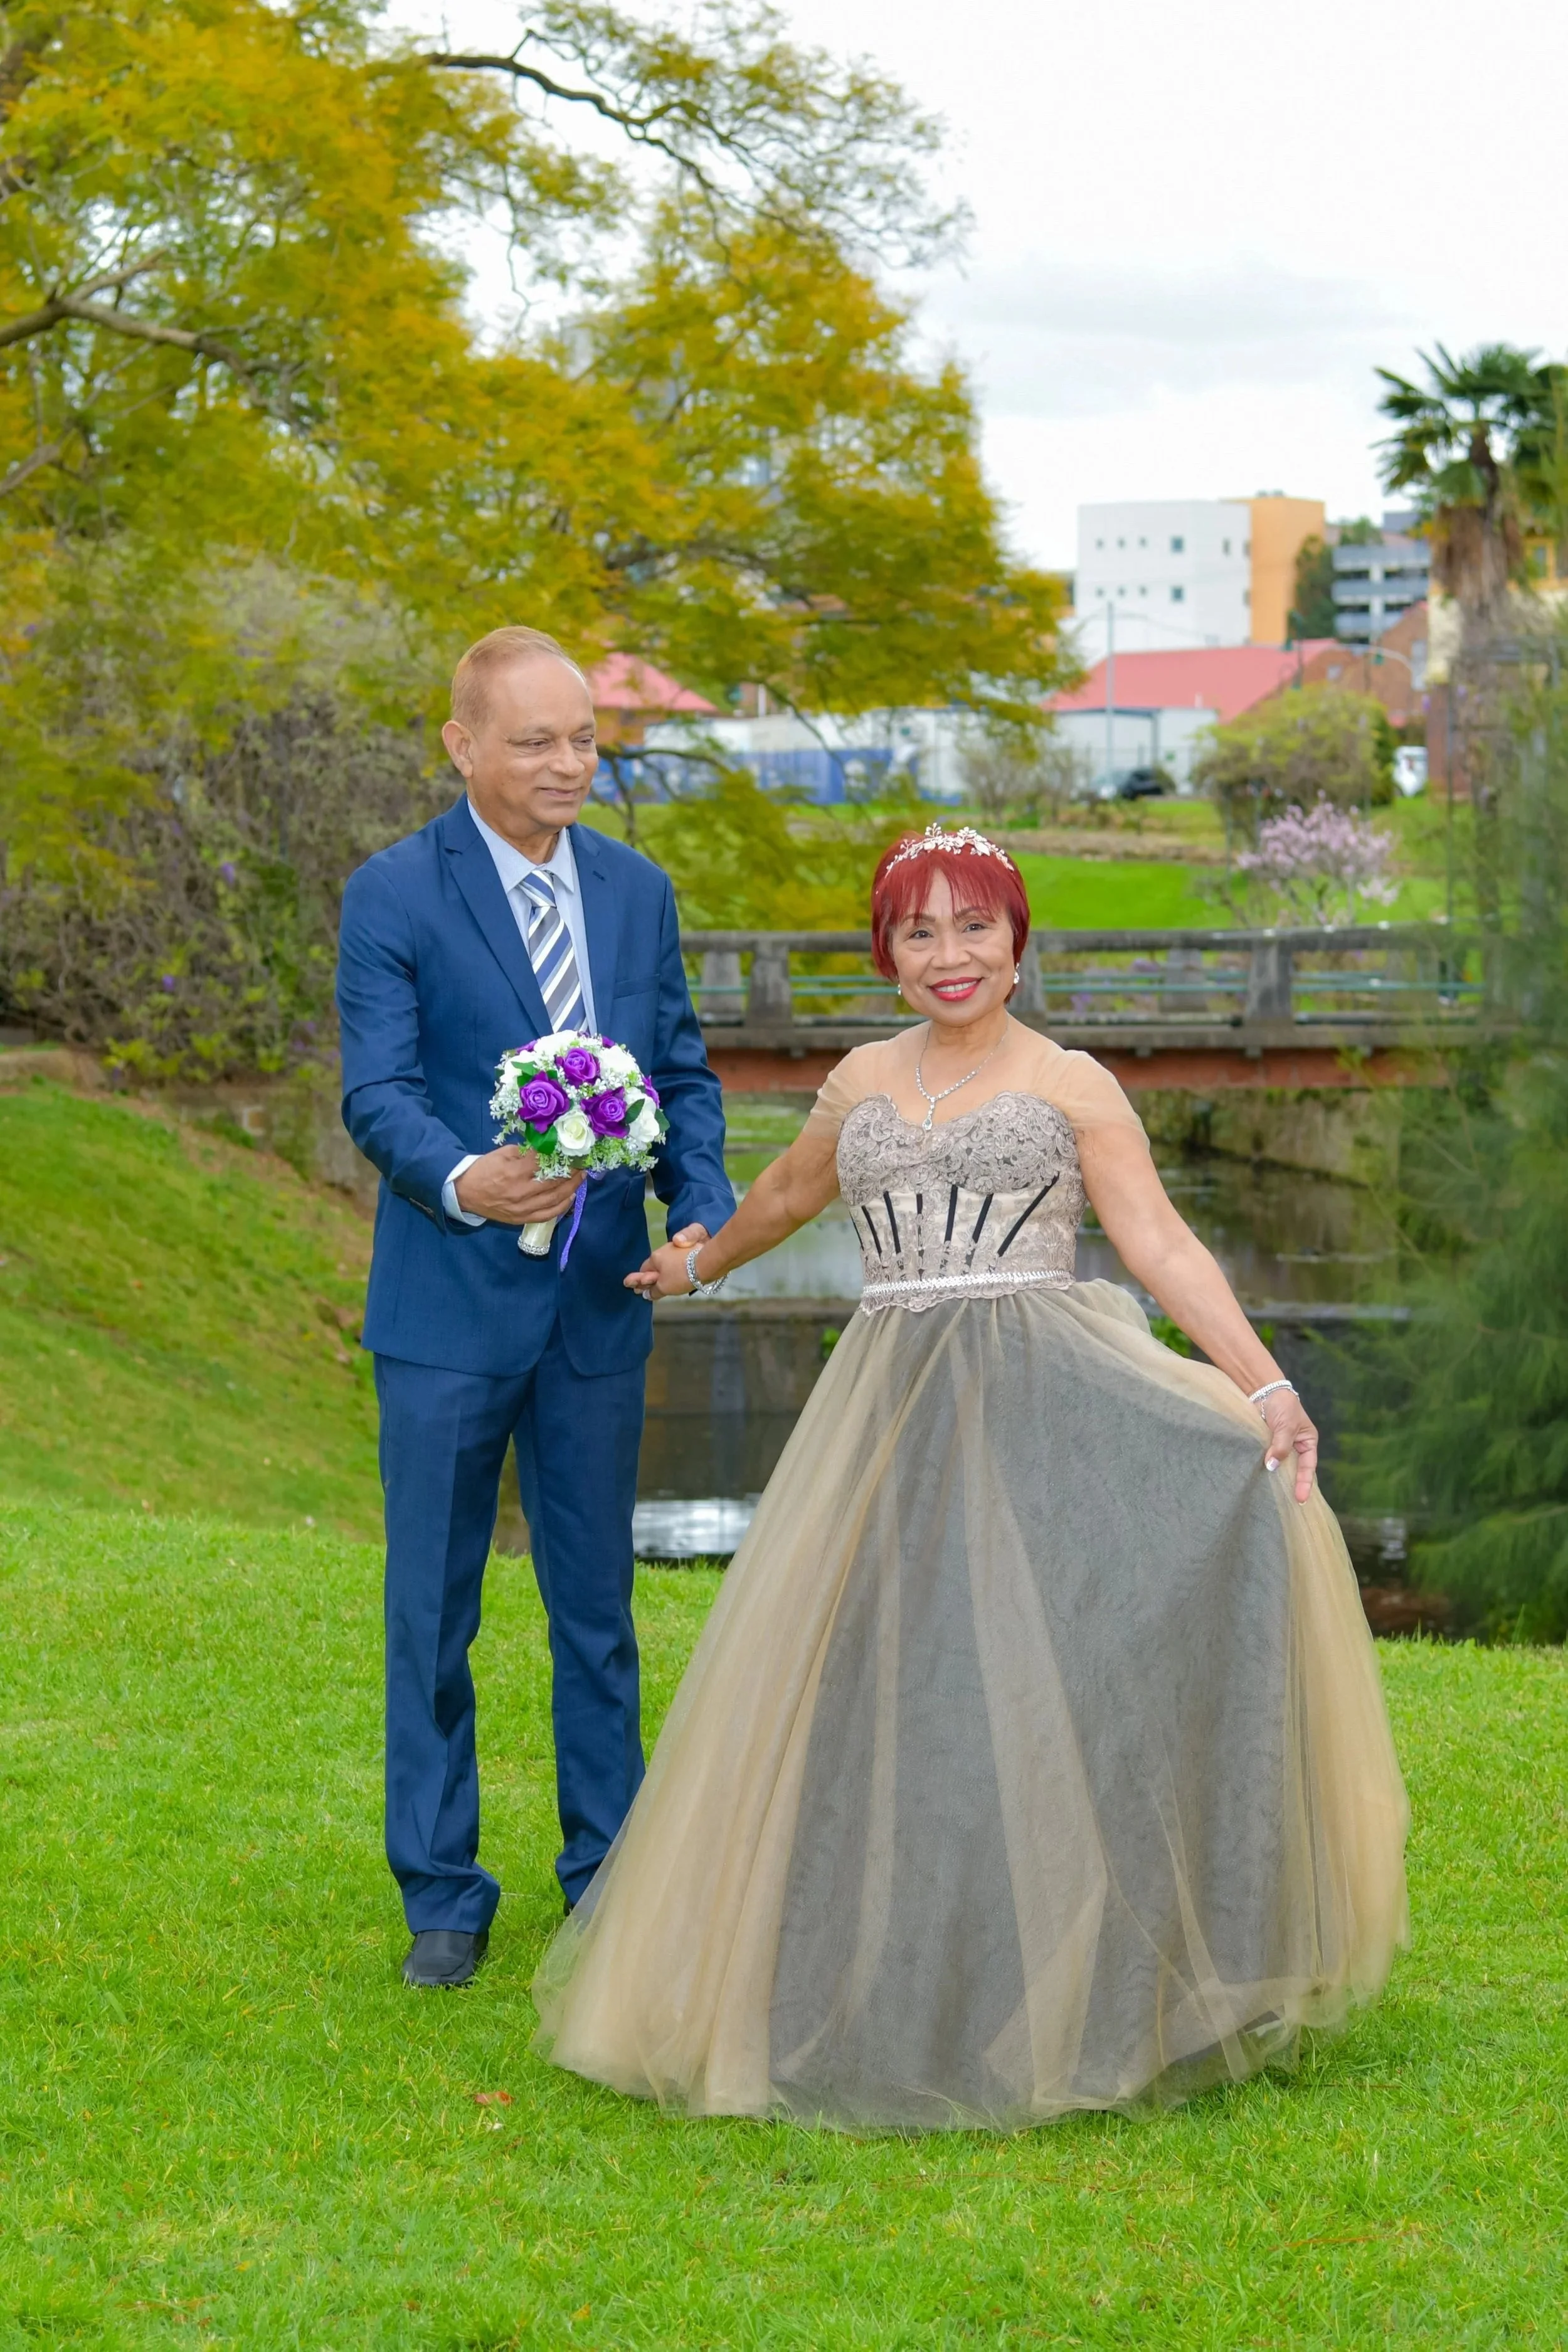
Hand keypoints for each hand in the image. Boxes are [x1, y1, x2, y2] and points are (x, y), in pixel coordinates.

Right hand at [453, 1144, 584, 1227]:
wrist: (465, 1193)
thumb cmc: (483, 1169)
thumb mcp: (502, 1153)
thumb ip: (526, 1152)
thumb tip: (547, 1149)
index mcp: (515, 1172)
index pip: (546, 1164)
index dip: (562, 1158)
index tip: (572, 1152)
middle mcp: (521, 1192)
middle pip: (554, 1182)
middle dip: (571, 1172)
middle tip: (582, 1164)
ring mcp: (522, 1208)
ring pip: (554, 1199)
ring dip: (571, 1188)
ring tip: (580, 1178)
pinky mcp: (521, 1219)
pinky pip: (546, 1215)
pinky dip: (561, 1207)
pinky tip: (570, 1197)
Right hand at [624, 1223, 709, 1297]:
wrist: (707, 1263)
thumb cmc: (681, 1274)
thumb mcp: (664, 1286)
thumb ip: (653, 1290)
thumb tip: (645, 1294)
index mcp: (655, 1257)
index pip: (643, 1269)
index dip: (640, 1280)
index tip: (638, 1289)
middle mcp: (665, 1250)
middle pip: (656, 1266)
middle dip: (651, 1277)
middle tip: (648, 1290)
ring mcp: (678, 1251)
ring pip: (668, 1265)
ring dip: (665, 1275)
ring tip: (665, 1286)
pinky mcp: (690, 1253)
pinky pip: (679, 1264)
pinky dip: (676, 1272)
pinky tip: (679, 1279)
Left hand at [1261, 1389, 1317, 1502]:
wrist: (1263, 1390)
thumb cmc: (1282, 1405)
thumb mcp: (1286, 1426)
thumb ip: (1281, 1446)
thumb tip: (1272, 1466)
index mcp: (1307, 1442)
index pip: (1308, 1466)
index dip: (1304, 1483)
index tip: (1300, 1498)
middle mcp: (1295, 1447)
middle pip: (1294, 1470)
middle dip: (1291, 1485)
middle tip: (1289, 1504)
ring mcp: (1279, 1447)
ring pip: (1279, 1466)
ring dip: (1275, 1478)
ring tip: (1273, 1496)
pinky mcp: (1264, 1445)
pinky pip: (1266, 1460)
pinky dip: (1263, 1468)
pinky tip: (1259, 1480)